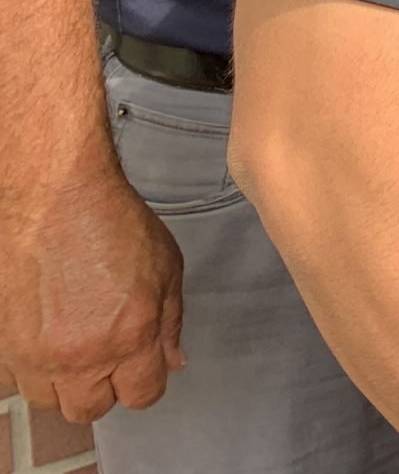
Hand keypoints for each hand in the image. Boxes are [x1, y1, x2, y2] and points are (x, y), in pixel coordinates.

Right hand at [0, 168, 184, 422]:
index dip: (146, 381)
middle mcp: (82, 355)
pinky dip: (35, 368)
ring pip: (50, 401)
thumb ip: (170, 322)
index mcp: (131, 336)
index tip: (143, 364)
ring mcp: (37, 353)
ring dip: (66, 382)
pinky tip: (48, 336)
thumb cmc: (113, 223)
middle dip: (105, 388)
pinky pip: (20, 379)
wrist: (53, 199)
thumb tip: (173, 362)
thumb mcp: (166, 267)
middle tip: (108, 356)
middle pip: (91, 409)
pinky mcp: (5, 345)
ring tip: (76, 345)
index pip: (142, 395)